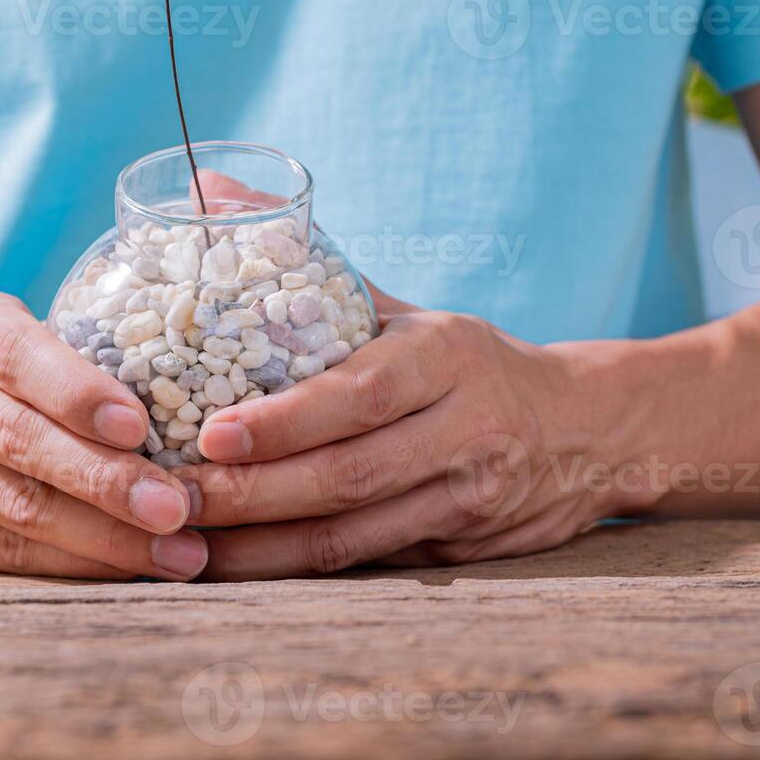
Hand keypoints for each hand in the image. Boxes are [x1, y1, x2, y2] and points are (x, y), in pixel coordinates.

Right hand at [0, 290, 207, 579]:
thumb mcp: (4, 334)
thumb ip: (76, 355)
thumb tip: (200, 391)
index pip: (18, 358)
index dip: (79, 393)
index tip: (138, 425)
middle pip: (23, 443)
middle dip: (108, 480)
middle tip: (178, 505)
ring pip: (17, 509)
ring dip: (106, 536)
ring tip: (179, 550)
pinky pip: (3, 554)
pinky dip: (75, 563)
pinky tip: (132, 567)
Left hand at [179, 289, 622, 579]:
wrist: (587, 429)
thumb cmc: (469, 364)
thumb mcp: (412, 313)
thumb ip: (313, 266)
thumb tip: (210, 190)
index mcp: (450, 358)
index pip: (364, 395)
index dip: (287, 421)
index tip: (212, 433)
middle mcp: (467, 430)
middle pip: (349, 475)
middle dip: (253, 494)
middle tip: (173, 496)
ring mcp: (468, 498)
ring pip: (354, 537)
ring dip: (264, 548)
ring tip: (189, 544)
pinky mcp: (461, 549)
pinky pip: (368, 564)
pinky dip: (297, 569)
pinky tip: (242, 566)